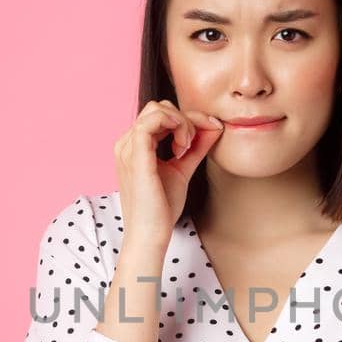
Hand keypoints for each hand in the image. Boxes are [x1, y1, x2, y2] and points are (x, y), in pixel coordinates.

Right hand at [113, 100, 222, 247]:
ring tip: (187, 147)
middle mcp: (126, 143)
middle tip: (193, 145)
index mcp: (133, 146)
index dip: (187, 119)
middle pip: (159, 107)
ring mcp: (128, 147)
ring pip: (157, 109)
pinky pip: (152, 120)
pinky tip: (182, 148)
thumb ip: (196, 146)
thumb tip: (215, 125)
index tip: (206, 133)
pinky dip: (175, 126)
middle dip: (185, 119)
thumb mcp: (183, 168)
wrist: (151, 234)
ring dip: (181, 123)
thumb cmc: (162, 208)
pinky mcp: (134, 154)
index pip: (160, 114)